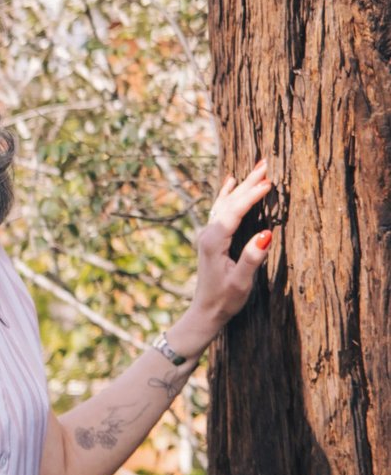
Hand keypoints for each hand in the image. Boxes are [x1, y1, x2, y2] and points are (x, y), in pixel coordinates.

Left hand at [190, 157, 274, 331]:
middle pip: (230, 202)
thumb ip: (252, 258)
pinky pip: (220, 209)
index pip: (235, 211)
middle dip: (248, 183)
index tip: (269, 182)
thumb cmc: (225, 299)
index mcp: (215, 242)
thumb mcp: (242, 282)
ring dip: (241, 186)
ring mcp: (207, 235)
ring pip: (225, 203)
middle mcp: (208, 234)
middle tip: (265, 163)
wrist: (205, 312)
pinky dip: (227, 194)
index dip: (252, 196)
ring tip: (256, 168)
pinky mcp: (210, 238)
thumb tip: (266, 234)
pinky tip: (230, 182)